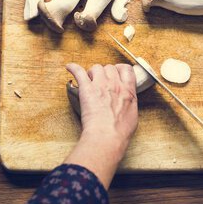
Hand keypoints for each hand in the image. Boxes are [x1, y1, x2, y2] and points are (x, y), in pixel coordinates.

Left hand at [63, 63, 137, 187]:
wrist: (107, 136)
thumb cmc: (119, 131)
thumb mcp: (133, 115)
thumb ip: (129, 103)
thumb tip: (127, 103)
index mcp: (128, 90)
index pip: (126, 69)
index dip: (120, 69)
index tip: (116, 73)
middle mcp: (114, 84)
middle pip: (110, 68)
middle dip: (105, 73)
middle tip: (101, 81)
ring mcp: (100, 85)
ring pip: (96, 68)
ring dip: (92, 73)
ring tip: (89, 80)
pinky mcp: (86, 89)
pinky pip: (79, 72)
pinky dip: (73, 68)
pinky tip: (69, 67)